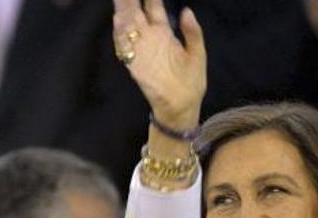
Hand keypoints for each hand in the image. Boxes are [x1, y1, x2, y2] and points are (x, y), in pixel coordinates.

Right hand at [112, 0, 205, 127]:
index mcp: (165, 33)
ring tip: (121, 0)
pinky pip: (125, 47)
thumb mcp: (198, 53)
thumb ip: (193, 32)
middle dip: (130, 0)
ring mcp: (141, 50)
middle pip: (136, 12)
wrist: (182, 106)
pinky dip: (121, 34)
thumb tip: (187, 10)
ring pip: (128, 26)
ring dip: (123, 11)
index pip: (154, 8)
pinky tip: (119, 19)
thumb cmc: (191, 82)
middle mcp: (150, 38)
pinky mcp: (135, 64)